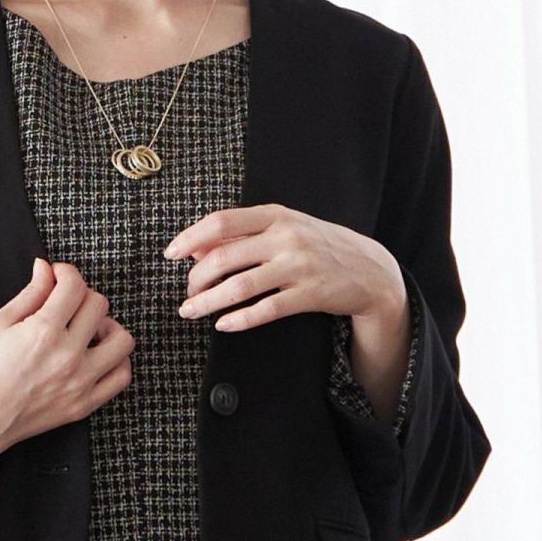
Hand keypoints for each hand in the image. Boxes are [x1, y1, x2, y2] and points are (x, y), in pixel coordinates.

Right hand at [0, 258, 135, 459]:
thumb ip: (30, 293)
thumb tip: (46, 268)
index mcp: (43, 331)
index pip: (75, 286)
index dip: (66, 272)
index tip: (57, 276)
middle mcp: (67, 356)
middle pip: (99, 305)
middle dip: (82, 296)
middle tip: (66, 304)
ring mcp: (80, 382)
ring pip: (122, 340)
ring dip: (108, 327)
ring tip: (88, 330)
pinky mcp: (85, 404)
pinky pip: (121, 376)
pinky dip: (116, 361)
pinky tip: (97, 355)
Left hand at [162, 203, 400, 331]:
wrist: (371, 269)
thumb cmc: (318, 246)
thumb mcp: (284, 229)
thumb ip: (243, 234)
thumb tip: (194, 248)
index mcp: (275, 215)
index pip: (221, 222)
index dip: (190, 238)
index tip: (170, 254)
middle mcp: (286, 237)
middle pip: (224, 257)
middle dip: (195, 279)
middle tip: (185, 293)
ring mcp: (299, 266)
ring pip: (240, 286)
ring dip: (208, 302)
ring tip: (190, 311)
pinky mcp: (310, 294)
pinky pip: (266, 309)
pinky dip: (239, 319)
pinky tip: (223, 324)